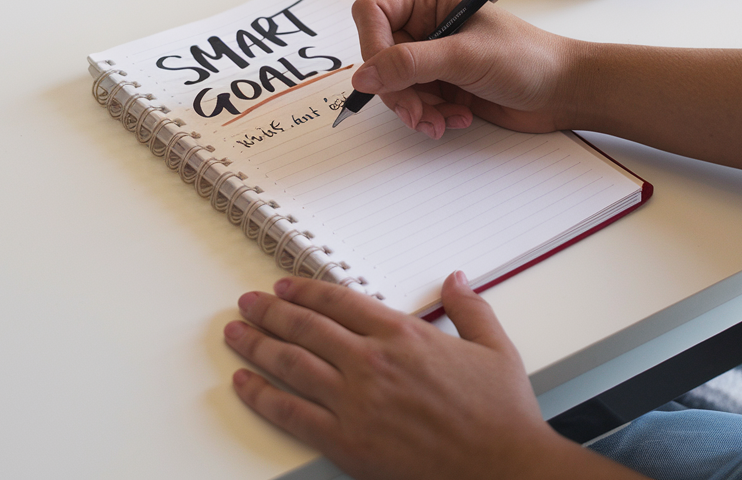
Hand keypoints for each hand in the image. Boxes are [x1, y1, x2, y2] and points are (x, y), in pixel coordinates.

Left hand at [224, 274, 635, 479]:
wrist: (505, 467)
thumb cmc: (501, 415)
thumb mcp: (494, 348)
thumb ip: (470, 308)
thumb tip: (456, 280)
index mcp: (402, 334)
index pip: (338, 301)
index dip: (305, 291)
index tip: (285, 287)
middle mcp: (372, 361)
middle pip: (305, 326)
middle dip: (270, 311)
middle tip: (248, 303)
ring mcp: (356, 402)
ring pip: (291, 363)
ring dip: (257, 344)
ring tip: (236, 333)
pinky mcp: (348, 441)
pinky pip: (291, 414)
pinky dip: (262, 396)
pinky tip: (244, 384)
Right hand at [350, 0, 584, 138]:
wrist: (563, 91)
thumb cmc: (528, 58)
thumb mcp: (465, 56)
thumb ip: (410, 64)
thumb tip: (364, 75)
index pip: (373, 14)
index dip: (372, 47)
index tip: (383, 77)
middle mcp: (426, 23)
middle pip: (378, 56)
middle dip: (397, 89)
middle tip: (418, 110)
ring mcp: (431, 55)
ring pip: (392, 85)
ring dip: (414, 109)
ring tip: (442, 119)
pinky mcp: (439, 82)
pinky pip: (412, 103)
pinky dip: (428, 116)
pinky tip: (455, 118)